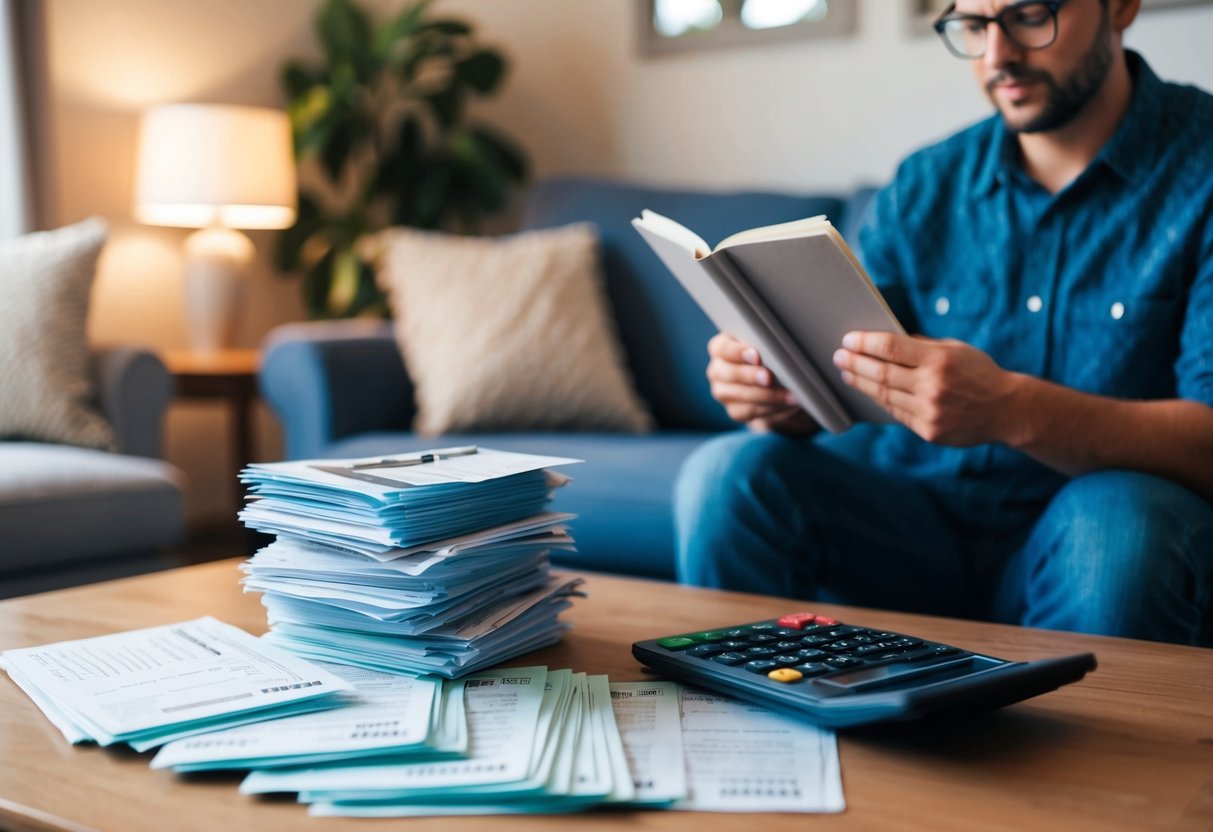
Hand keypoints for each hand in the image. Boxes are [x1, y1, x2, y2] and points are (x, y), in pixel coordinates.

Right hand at [706, 333, 815, 434]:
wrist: (773, 383)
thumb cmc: (768, 356)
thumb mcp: (764, 347)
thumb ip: (765, 346)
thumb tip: (778, 352)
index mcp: (720, 348)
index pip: (722, 348)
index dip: (738, 352)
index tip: (756, 356)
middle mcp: (717, 371)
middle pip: (728, 374)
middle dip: (751, 376)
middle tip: (769, 378)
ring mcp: (723, 393)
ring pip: (741, 396)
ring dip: (768, 396)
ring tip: (790, 396)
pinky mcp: (735, 411)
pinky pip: (751, 412)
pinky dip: (772, 409)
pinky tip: (788, 406)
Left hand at [832, 331, 1019, 445]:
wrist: (1007, 410)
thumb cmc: (979, 373)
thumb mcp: (955, 349)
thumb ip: (922, 346)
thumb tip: (886, 340)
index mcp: (939, 360)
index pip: (891, 348)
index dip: (865, 343)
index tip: (848, 340)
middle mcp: (932, 386)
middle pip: (881, 374)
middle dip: (855, 364)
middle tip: (838, 357)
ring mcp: (930, 411)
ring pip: (884, 396)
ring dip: (861, 384)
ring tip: (847, 373)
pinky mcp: (929, 431)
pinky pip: (897, 414)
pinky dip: (881, 401)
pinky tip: (869, 392)